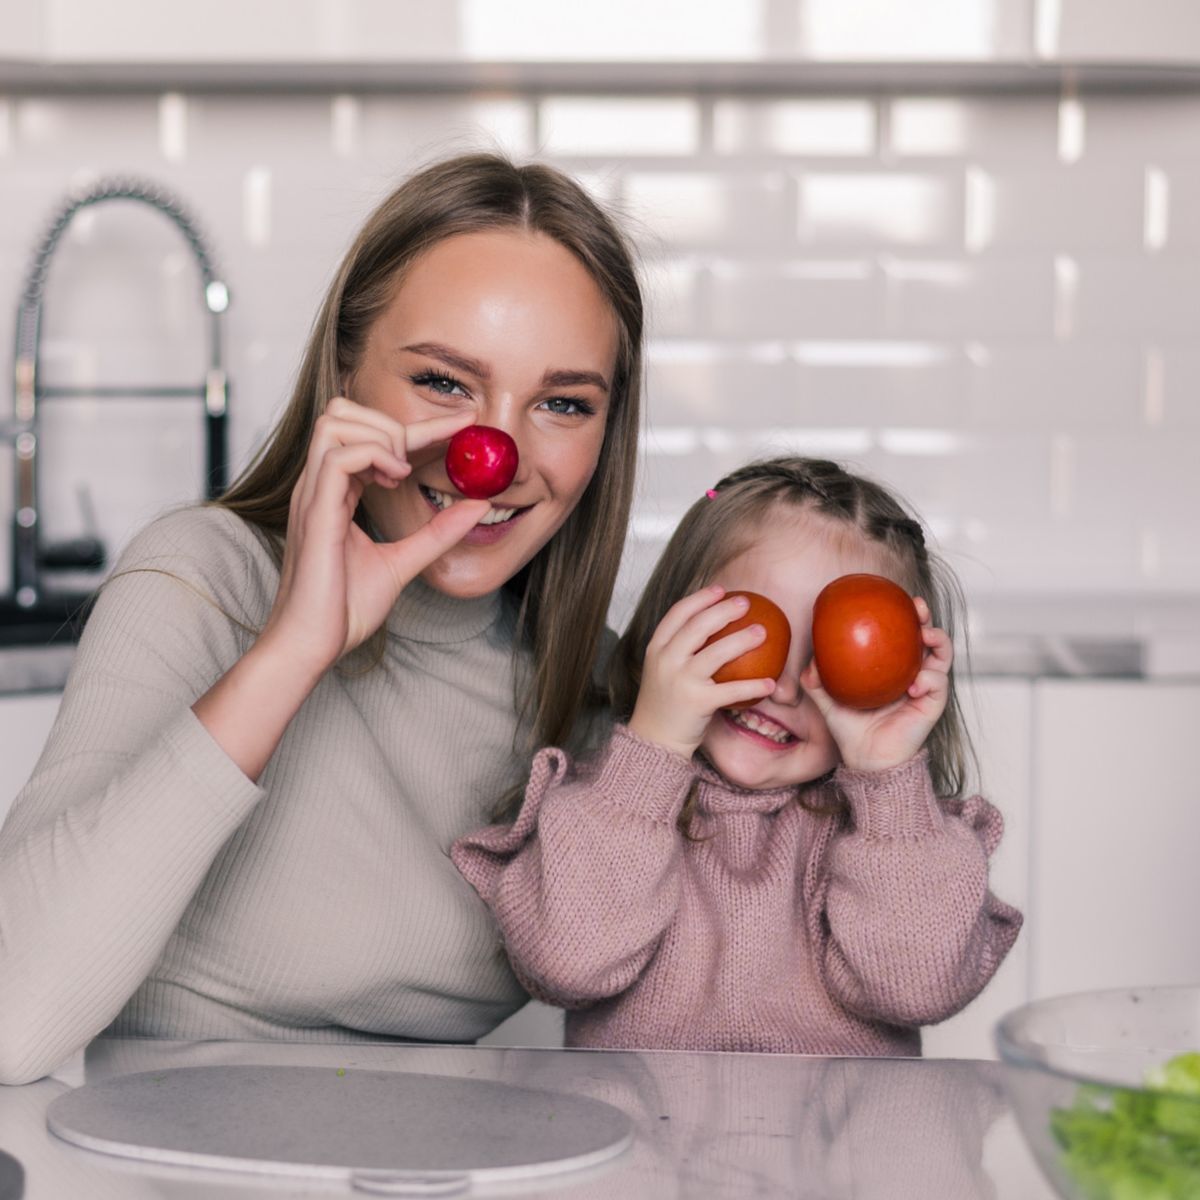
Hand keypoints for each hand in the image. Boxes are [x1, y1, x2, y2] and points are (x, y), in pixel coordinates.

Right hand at [260, 396, 489, 671]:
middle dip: (392, 420)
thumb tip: (478, 505)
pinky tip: (396, 479)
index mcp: (334, 494)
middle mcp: (319, 487)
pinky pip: (339, 457)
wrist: (311, 646)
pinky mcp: (315, 512)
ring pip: (335, 422)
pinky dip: (374, 455)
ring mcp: (313, 495)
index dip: (419, 426)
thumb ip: (436, 534)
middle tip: (428, 452)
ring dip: (380, 434)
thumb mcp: (403, 563)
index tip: (461, 423)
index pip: (370, 438)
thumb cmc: (343, 611)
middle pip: (341, 412)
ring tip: (405, 469)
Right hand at [628, 586, 777, 759]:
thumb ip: (679, 650)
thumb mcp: (662, 671)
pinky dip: (753, 686)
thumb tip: (711, 628)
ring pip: (716, 652)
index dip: (700, 598)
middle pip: (698, 626)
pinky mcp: (696, 702)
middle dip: (724, 609)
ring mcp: (680, 680)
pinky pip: (731, 690)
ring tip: (763, 632)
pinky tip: (771, 683)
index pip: (677, 614)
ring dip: (743, 639)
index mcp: (656, 648)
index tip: (720, 589)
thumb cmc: (665, 703)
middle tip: (746, 602)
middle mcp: (666, 660)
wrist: (653, 740)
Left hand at [800, 596, 951, 772]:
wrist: (867, 759)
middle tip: (917, 609)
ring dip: (938, 642)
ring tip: (925, 638)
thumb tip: (809, 662)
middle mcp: (913, 673)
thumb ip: (818, 681)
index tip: (897, 600)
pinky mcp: (933, 703)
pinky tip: (913, 684)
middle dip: (927, 618)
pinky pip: (938, 683)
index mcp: (893, 668)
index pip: (902, 635)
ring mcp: (926, 687)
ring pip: (943, 656)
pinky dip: (929, 678)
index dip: (903, 616)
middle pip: (928, 638)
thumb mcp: (829, 701)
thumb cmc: (851, 729)